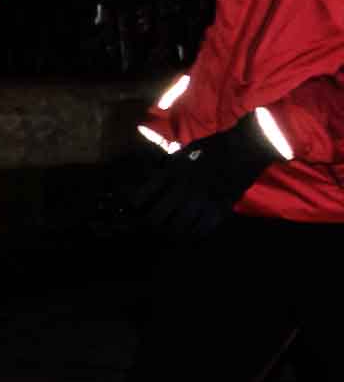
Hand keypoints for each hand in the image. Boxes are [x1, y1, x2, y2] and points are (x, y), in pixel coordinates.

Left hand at [116, 115, 271, 235]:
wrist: (245, 146)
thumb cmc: (211, 149)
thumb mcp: (181, 154)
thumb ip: (164, 171)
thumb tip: (148, 187)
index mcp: (170, 173)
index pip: (139, 200)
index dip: (135, 209)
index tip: (137, 210)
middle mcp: (182, 187)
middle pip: (154, 219)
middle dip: (150, 225)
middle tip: (152, 227)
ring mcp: (202, 199)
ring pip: (176, 229)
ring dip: (170, 234)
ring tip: (170, 233)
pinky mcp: (221, 207)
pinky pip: (201, 230)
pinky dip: (193, 235)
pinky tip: (191, 233)